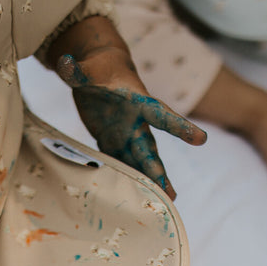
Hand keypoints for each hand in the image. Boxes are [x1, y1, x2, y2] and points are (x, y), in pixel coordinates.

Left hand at [57, 52, 206, 199]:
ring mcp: (125, 133)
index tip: (201, 139)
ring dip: (149, 180)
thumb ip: (77, 70)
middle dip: (158, 171)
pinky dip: (125, 178)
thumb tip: (65, 64)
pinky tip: (133, 196)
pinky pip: (120, 162)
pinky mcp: (112, 141)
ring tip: (165, 201)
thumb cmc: (98, 67)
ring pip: (139, 161)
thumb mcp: (86, 68)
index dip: (179, 127)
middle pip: (149, 149)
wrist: (101, 73)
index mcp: (137, 100)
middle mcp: (135, 121)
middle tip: (171, 194)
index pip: (161, 114)